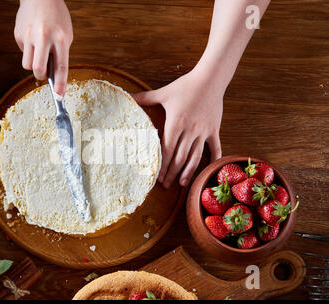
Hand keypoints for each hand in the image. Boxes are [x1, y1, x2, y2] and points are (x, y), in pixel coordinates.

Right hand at [14, 0, 72, 95]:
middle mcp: (44, 37)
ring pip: (27, 64)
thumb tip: (54, 75)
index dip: (60, 84)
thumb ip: (60, 53)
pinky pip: (23, 52)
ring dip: (33, 64)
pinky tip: (32, 38)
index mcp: (61, 38)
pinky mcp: (18, 35)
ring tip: (38, 52)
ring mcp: (29, 36)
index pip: (61, 67)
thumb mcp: (66, 34)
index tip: (59, 96)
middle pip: (38, 69)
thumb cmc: (56, 16)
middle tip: (43, 73)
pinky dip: (28, 50)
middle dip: (40, 76)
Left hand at [132, 68, 223, 188]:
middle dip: (172, 173)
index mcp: (175, 123)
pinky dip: (213, 160)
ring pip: (195, 157)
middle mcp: (190, 130)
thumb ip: (144, 97)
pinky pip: (215, 148)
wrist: (210, 79)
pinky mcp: (214, 130)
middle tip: (165, 185)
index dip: (162, 165)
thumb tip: (127, 96)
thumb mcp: (163, 92)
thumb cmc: (185, 86)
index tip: (157, 177)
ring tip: (182, 184)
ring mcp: (203, 132)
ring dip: (188, 171)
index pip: (167, 149)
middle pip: (179, 157)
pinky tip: (208, 171)